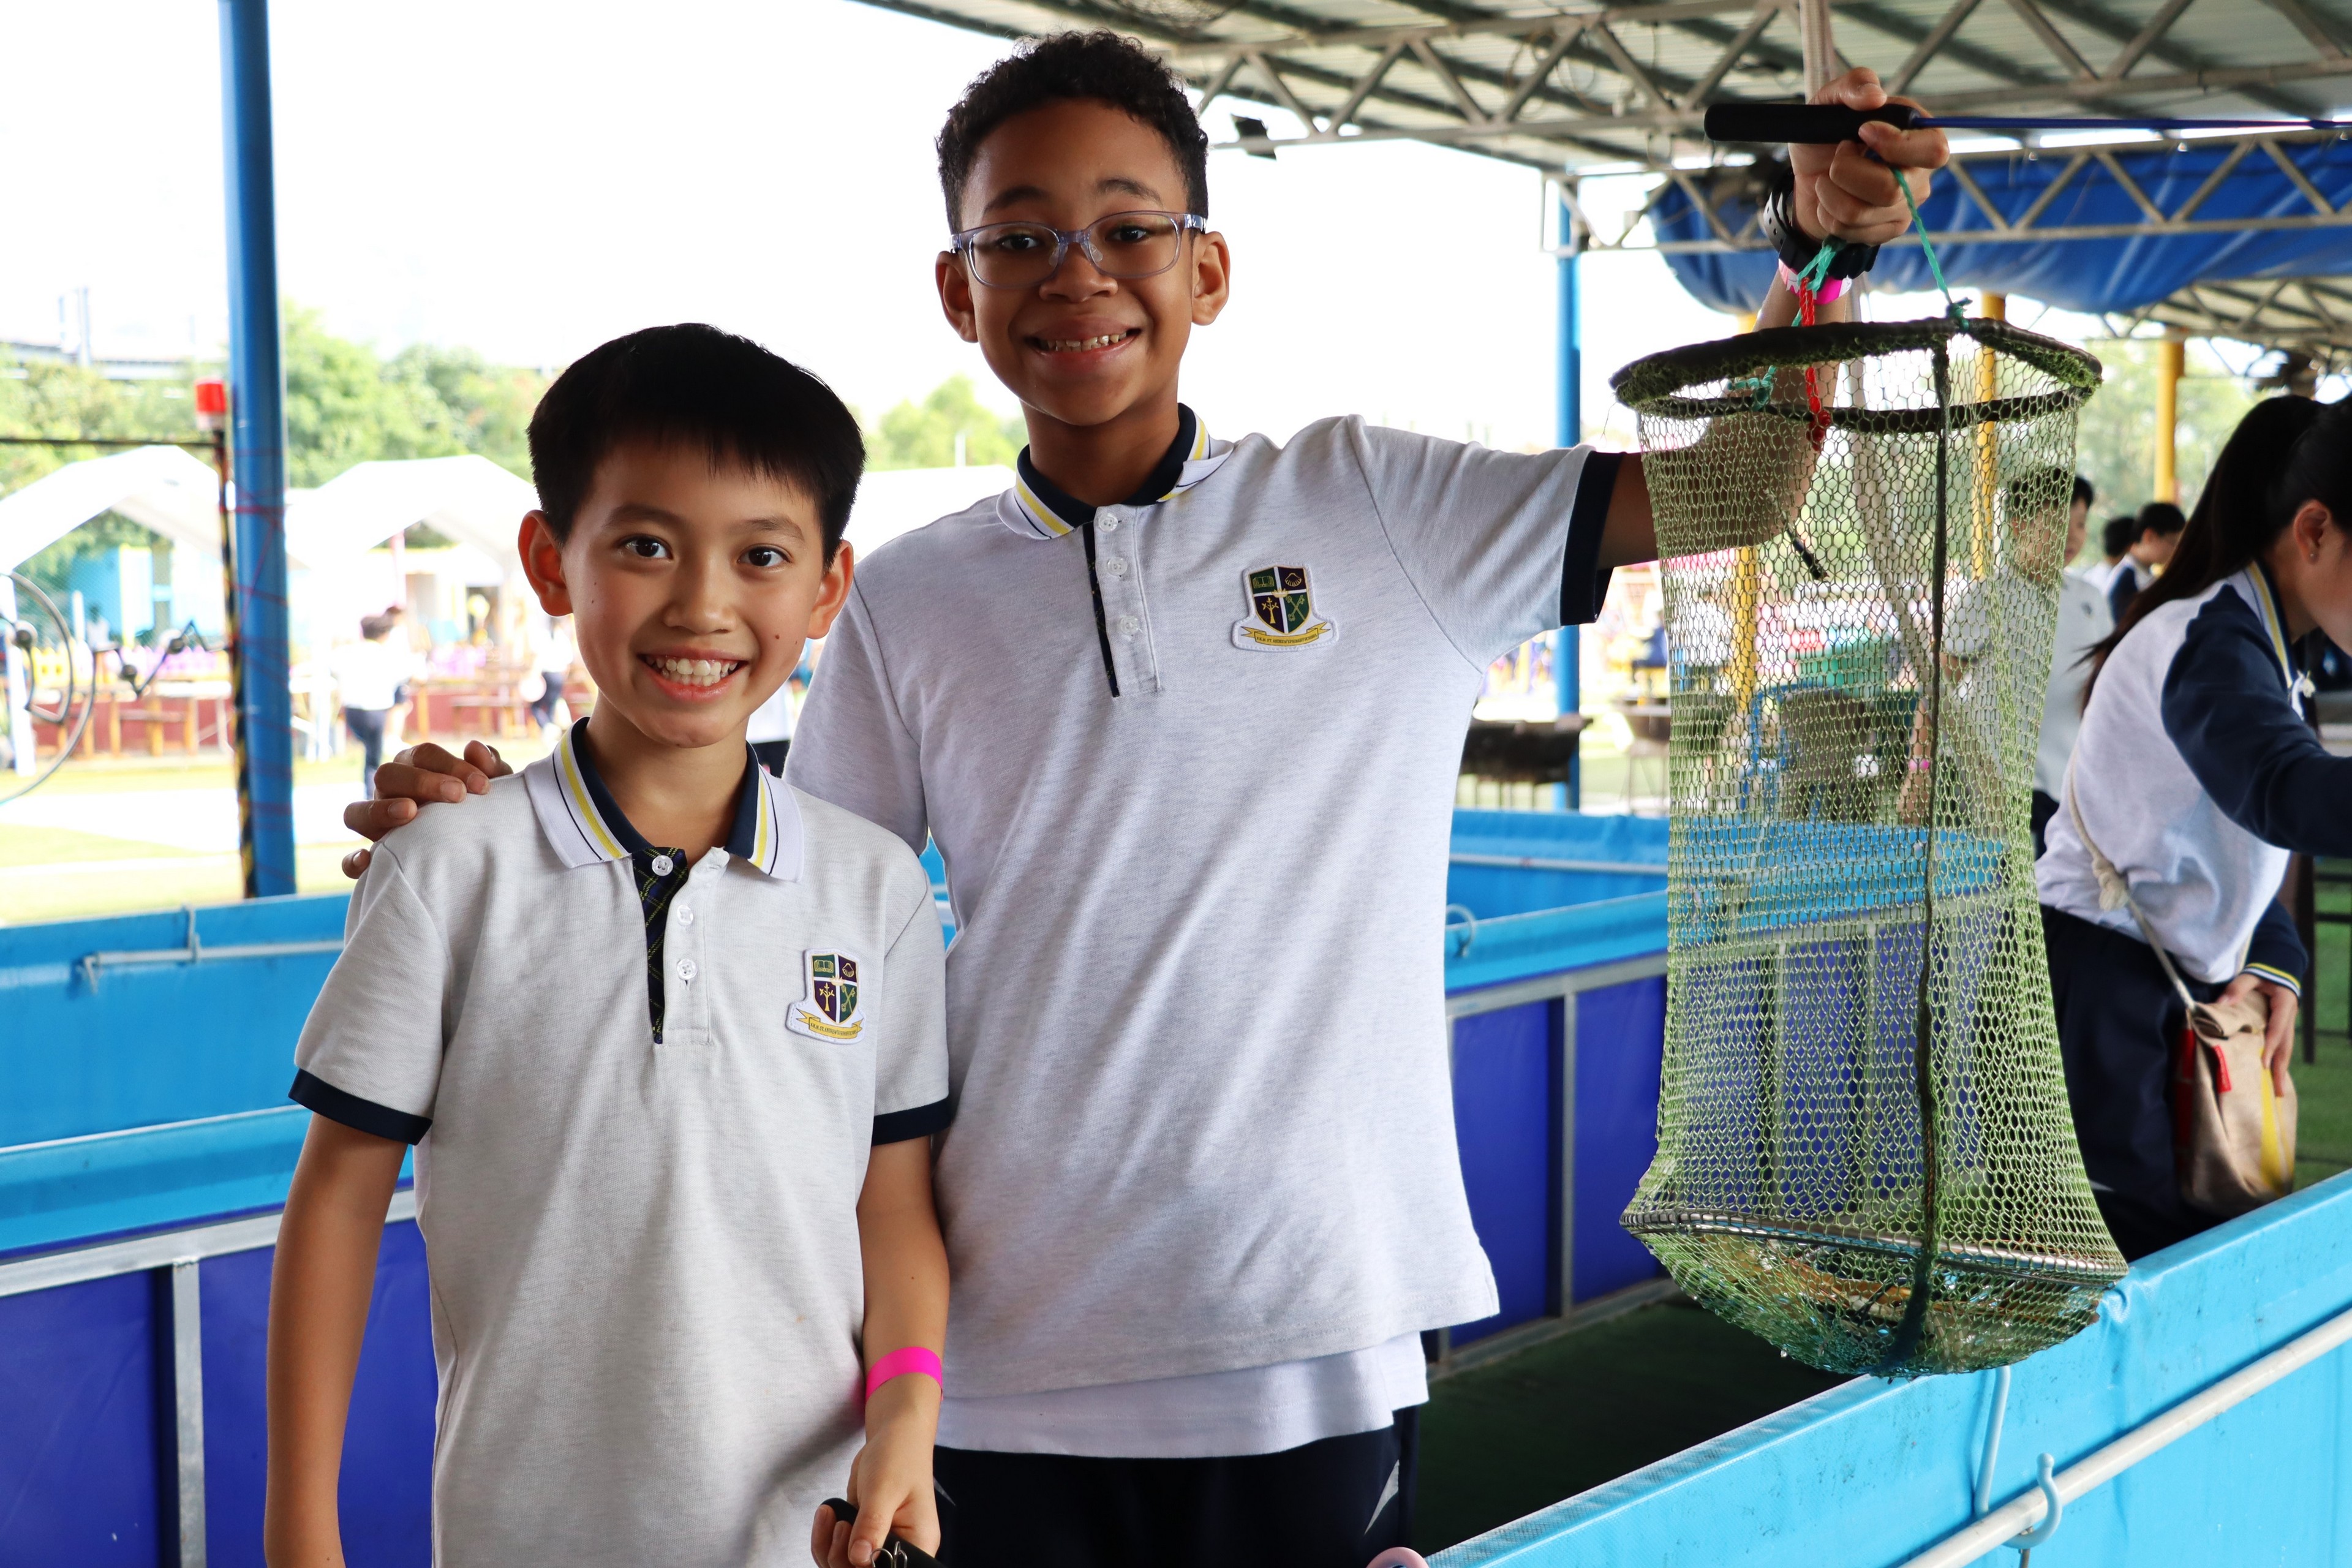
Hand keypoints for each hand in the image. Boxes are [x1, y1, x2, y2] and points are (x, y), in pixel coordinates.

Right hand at [339, 741, 509, 878]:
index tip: (483, 786)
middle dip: (422, 781)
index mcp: (416, 769)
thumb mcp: (490, 791)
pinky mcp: (374, 860)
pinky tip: (369, 861)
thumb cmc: (482, 812)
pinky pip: (349, 862)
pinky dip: (354, 861)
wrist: (483, 854)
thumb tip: (474, 748)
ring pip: (356, 812)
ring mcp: (376, 826)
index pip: (423, 755)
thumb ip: (490, 768)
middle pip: (388, 774)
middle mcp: (390, 793)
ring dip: (380, 810)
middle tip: (458, 795)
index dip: (452, 765)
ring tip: (410, 812)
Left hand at [810, 1380, 939, 1566]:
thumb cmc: (899, 1456)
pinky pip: (836, 1550)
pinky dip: (824, 1538)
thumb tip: (859, 1558)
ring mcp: (878, 1542)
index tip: (855, 1554)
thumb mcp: (883, 1489)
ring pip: (844, 1565)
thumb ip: (871, 1525)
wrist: (892, 1436)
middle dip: (842, 1558)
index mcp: (918, 1542)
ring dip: (828, 1547)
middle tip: (841, 1526)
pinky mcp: (861, 1534)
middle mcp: (900, 1547)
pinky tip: (826, 1514)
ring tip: (831, 1516)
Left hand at [1791, 68, 1946, 246]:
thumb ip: (1853, 85)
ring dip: (1828, 192)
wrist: (1806, 178)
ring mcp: (1902, 207)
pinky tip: (1829, 200)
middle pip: (1890, 189)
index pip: (1934, 150)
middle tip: (1837, 155)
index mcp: (1920, 137)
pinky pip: (1847, 231)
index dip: (1895, 144)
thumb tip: (1875, 96)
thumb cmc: (1826, 136)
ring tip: (1827, 178)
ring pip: (1859, 212)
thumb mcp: (1831, 101)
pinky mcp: (1883, 231)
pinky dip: (1825, 213)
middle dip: (1846, 172)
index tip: (1861, 132)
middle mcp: (1919, 175)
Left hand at [2220, 971, 2298, 1093]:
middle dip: (2280, 1067)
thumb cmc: (2263, 973)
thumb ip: (2236, 988)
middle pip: (2285, 1046)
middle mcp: (2288, 1018)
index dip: (2270, 1046)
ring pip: (2286, 1049)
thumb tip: (2220, 1004)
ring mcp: (2287, 1024)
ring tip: (2278, 1091)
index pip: (2276, 1029)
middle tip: (2277, 1090)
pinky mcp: (2282, 1028)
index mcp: (2284, 1005)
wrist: (2278, 969)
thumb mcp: (2250, 976)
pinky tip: (2274, 1076)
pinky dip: (2278, 1062)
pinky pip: (2281, 1047)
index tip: (2262, 1063)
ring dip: (2281, 1069)